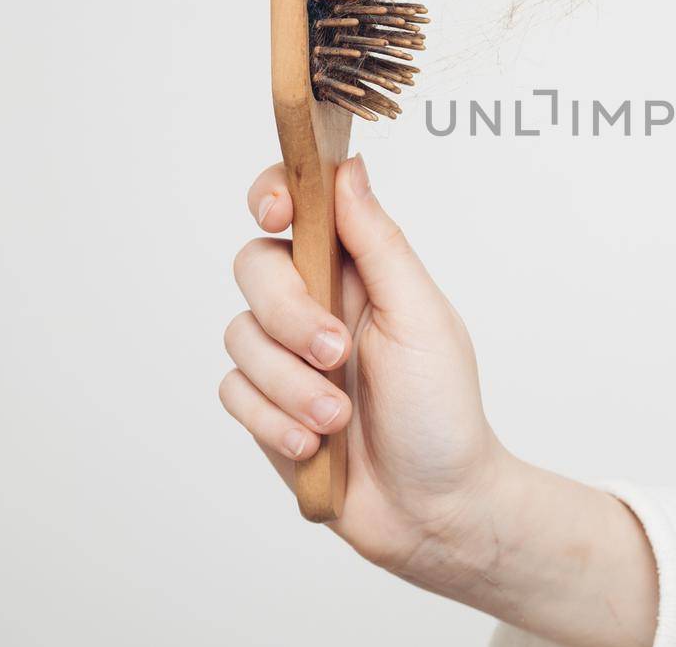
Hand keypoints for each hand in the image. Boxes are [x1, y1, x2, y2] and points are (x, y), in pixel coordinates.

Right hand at [220, 154, 504, 573]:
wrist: (432, 507)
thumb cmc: (442, 409)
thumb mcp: (421, 317)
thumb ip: (380, 243)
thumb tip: (348, 169)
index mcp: (359, 269)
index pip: (299, 205)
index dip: (273, 195)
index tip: (274, 214)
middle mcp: (317, 302)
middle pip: (255, 266)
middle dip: (288, 313)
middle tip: (335, 352)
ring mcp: (287, 354)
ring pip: (240, 334)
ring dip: (290, 384)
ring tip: (338, 418)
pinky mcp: (264, 405)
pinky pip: (233, 391)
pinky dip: (272, 419)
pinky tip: (314, 444)